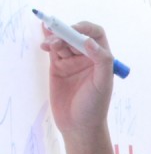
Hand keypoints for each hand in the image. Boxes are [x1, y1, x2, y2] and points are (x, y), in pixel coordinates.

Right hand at [40, 21, 114, 137]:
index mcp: (102, 59)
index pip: (95, 33)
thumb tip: (89, 41)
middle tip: (57, 39)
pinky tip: (44, 42)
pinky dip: (48, 42)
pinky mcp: (58, 67)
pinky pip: (53, 49)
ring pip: (62, 41)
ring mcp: (72, 62)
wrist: (79, 126)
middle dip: (65, 33)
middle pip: (75, 34)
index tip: (75, 32)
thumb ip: (101, 61)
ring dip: (55, 39)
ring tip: (49, 46)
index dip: (85, 28)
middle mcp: (88, 58)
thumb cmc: (95, 107)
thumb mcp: (102, 84)